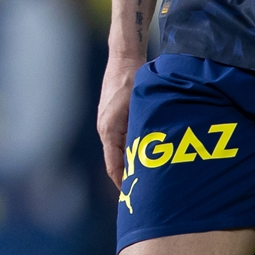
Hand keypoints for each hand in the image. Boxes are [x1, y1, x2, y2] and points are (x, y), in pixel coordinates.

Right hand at [97, 55, 139, 190]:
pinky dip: (130, 149)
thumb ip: (141, 129)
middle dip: (127, 177)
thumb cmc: (132, 79)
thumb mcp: (140, 105)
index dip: (122, 183)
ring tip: (145, 178)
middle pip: (115, 161)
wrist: (124, 58)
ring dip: (130, 163)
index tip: (132, 197)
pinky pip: (120, 139)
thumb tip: (148, 152)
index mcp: (109, 129)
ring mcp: (107, 122)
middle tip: (143, 192)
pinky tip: (145, 153)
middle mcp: (105, 128)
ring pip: (118, 150)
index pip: (113, 166)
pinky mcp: (113, 116)